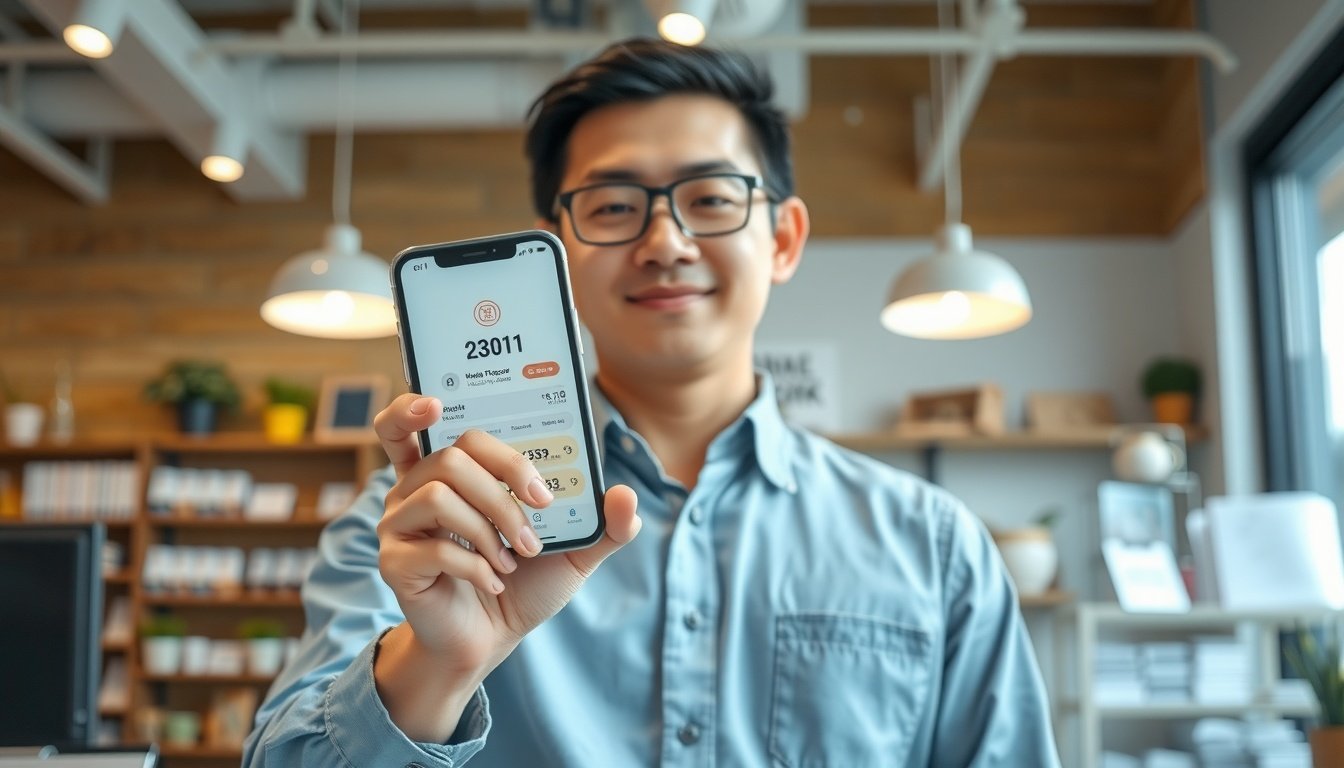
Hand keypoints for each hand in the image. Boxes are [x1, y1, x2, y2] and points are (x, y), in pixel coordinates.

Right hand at [373, 393, 640, 680]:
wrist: (490, 642)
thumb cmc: (523, 585)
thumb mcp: (574, 552)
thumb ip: (603, 523)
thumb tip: (625, 496)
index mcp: (447, 474)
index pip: (414, 423)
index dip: (414, 408)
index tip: (438, 405)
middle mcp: (414, 491)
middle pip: (451, 456)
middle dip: (504, 487)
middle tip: (535, 523)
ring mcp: (398, 526)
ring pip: (439, 495)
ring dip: (491, 527)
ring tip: (514, 559)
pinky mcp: (395, 563)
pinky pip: (435, 547)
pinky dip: (477, 565)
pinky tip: (493, 581)